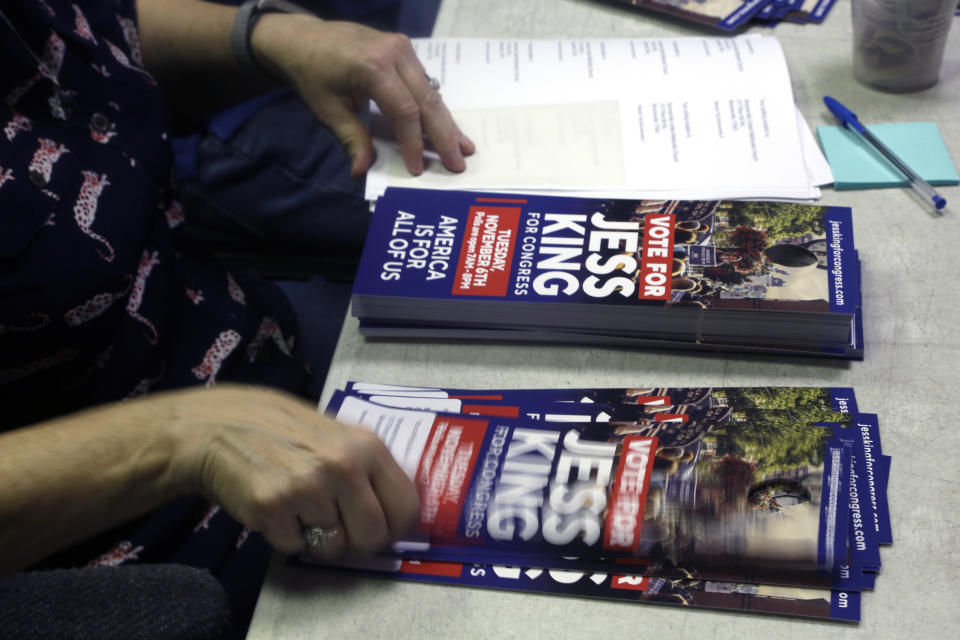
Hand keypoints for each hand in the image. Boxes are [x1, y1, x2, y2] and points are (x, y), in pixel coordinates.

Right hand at [168, 385, 419, 556]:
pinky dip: (285, 536)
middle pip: (373, 536)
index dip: (396, 528)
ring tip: (299, 507)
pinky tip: (275, 508)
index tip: (382, 532)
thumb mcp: (337, 435)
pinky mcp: (274, 508)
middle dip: (356, 541)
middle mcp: (343, 466)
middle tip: (336, 527)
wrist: (217, 427)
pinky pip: (295, 546)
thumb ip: (367, 468)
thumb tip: (395, 513)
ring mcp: (308, 487)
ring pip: (334, 546)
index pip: (406, 506)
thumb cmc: (283, 430)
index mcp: (367, 446)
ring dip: (317, 536)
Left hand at [251, 16, 474, 177]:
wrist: (301, 37)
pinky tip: (446, 127)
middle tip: (459, 162)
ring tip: (463, 147)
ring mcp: (402, 48)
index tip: (417, 168)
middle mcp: (394, 52)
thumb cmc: (311, 73)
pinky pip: (422, 83)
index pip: (405, 111)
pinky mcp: (403, 49)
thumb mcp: (328, 110)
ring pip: (430, 91)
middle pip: (427, 100)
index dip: (414, 143)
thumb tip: (362, 171)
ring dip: (445, 122)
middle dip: (444, 135)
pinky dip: (432, 108)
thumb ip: (352, 139)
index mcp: (373, 66)